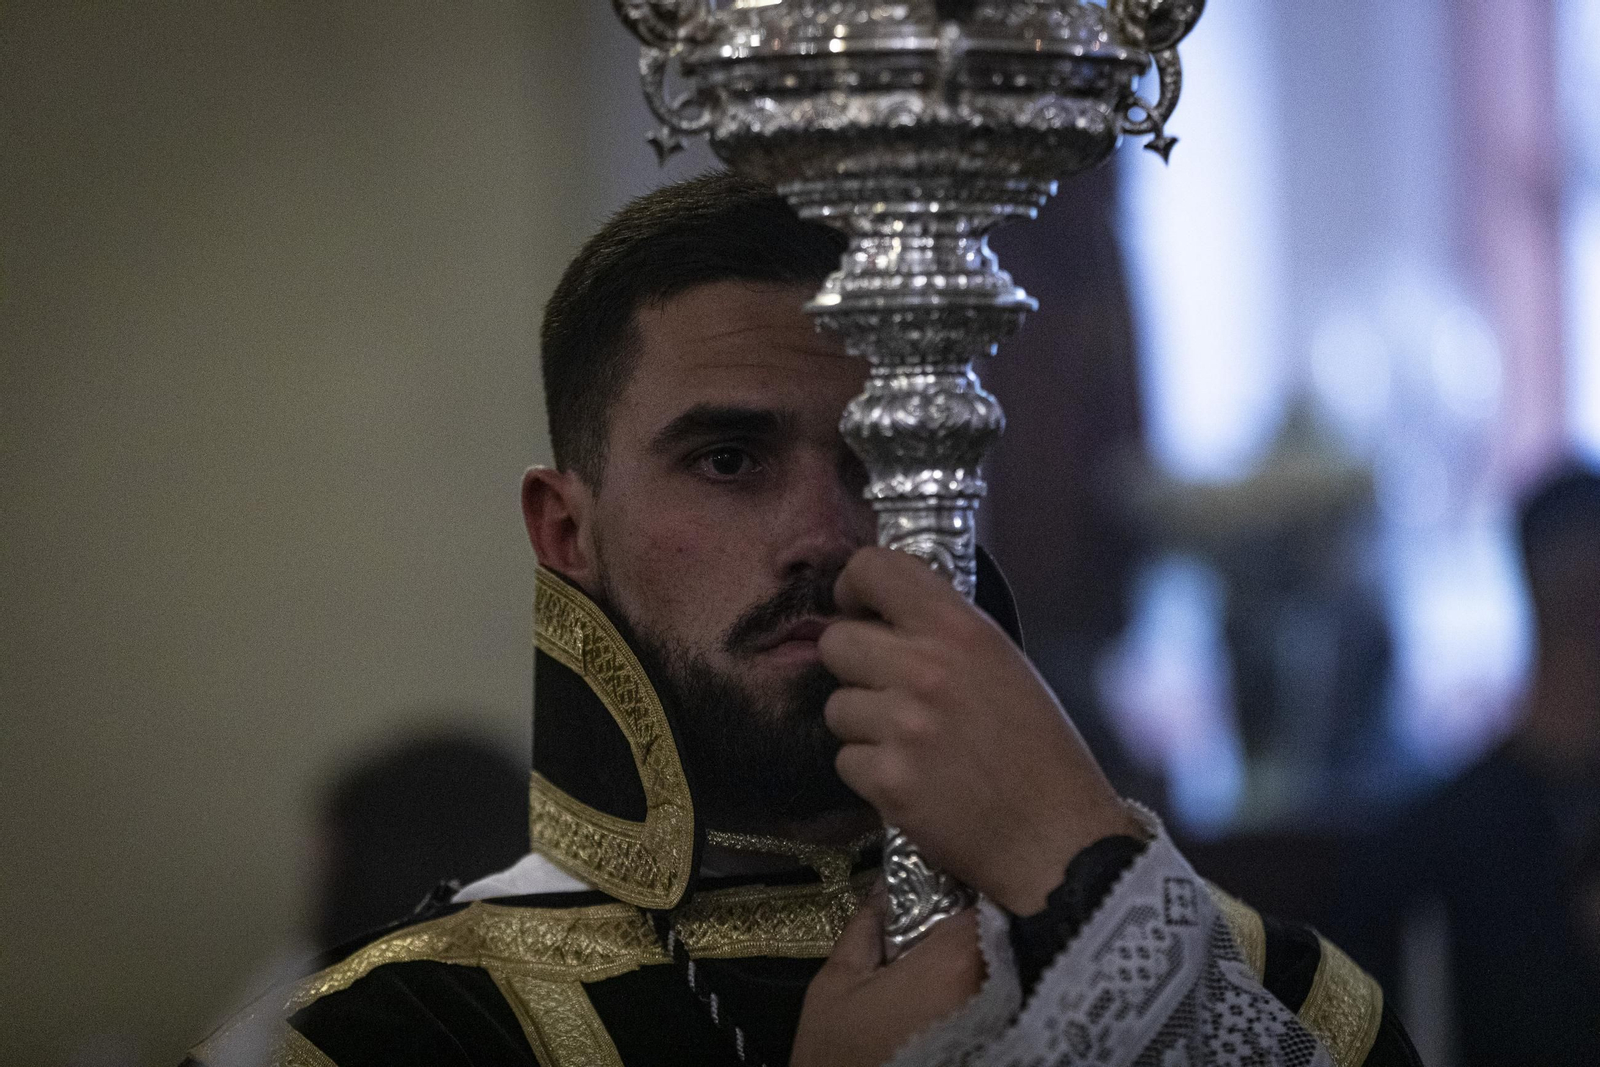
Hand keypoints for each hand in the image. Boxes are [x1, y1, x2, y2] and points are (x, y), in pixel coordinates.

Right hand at [791, 885, 983, 1066]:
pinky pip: (994, 1001)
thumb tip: (888, 887)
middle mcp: (991, 990)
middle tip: (931, 924)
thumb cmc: (837, 1057)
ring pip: (997, 968)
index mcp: (953, 963)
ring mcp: (998, 1023)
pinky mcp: (995, 1048)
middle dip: (967, 921)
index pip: (978, 900)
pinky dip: (976, 992)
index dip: (959, 888)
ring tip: (932, 962)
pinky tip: (942, 1000)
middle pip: (993, 933)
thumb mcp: (836, 984)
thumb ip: (866, 927)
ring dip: (974, 958)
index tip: (937, 885)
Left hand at [819, 547, 1139, 915]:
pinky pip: (846, 761)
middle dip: (854, 667)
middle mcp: (925, 668)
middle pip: (835, 642)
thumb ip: (946, 634)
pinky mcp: (887, 780)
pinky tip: (914, 781)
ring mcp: (902, 725)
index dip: (854, 587)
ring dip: (863, 726)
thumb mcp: (1005, 664)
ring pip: (837, 706)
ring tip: (912, 745)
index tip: (860, 609)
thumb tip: (886, 614)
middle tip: (888, 691)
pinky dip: (871, 773)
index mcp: (960, 628)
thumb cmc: (1039, 751)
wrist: (1057, 838)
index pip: (873, 568)